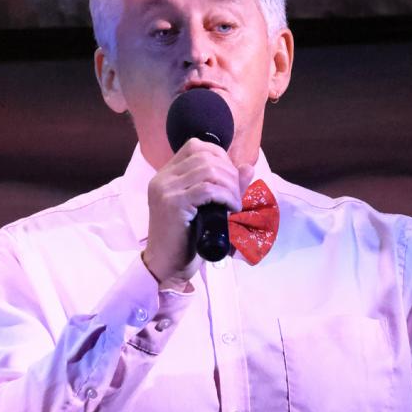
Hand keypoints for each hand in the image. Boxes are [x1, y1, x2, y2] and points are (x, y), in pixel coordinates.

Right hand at [140, 140, 253, 287]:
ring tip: (235, 204)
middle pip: (205, 156)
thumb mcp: (206, 208)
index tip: (232, 178)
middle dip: (229, 173)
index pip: (195, 146)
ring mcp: (165, 189)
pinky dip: (225, 196)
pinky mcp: (173, 204)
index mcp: (167, 174)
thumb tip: (248, 167)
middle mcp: (163, 178)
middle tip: (236, 195)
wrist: (167, 265)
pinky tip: (231, 209)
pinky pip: (207, 189)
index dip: (220, 156)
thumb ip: (225, 186)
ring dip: (230, 186)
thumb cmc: (186, 239)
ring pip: (208, 171)